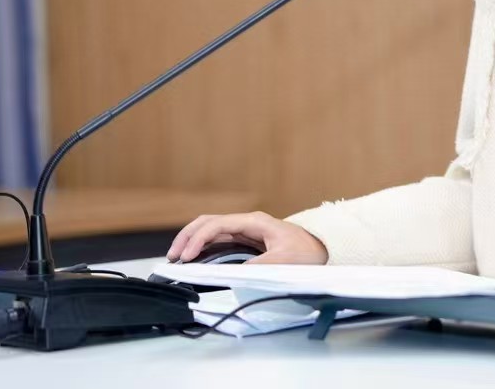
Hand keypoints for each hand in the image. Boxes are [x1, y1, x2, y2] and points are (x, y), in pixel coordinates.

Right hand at [165, 211, 328, 264]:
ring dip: (192, 240)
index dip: (199, 240)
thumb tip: (236, 273)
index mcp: (254, 222)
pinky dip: (202, 246)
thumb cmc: (306, 252)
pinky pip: (217, 239)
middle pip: (208, 223)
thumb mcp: (285, 261)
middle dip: (188, 237)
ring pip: (210, 229)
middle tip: (173, 257)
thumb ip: (260, 266)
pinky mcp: (244, 240)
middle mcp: (246, 223)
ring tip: (177, 257)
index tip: (187, 257)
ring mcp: (244, 230)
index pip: (218, 225)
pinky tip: (193, 257)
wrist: (321, 249)